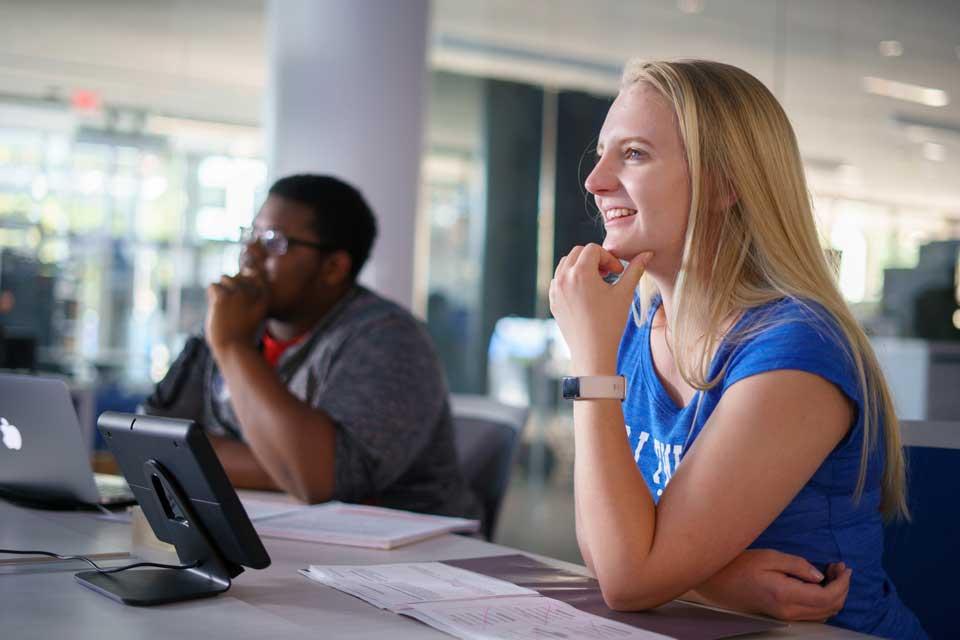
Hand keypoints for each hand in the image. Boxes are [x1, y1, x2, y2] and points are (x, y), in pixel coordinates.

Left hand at [205, 273, 268, 355]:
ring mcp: (239, 295)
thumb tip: (239, 286)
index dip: (247, 280)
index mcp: (264, 300)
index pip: (257, 277)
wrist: (235, 350)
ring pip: (226, 278)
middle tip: (227, 303)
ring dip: (221, 288)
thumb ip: (250, 304)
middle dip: (232, 284)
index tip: (240, 295)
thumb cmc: (243, 340)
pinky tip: (214, 307)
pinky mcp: (223, 299)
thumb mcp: (255, 321)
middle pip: (240, 275)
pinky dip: (211, 294)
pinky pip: (213, 285)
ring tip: (220, 304)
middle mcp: (253, 294)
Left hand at [549, 244, 651, 373]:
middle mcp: (563, 278)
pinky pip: (559, 280)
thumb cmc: (610, 323)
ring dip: (581, 267)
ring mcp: (555, 290)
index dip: (609, 257)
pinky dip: (571, 279)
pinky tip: (585, 293)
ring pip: (566, 264)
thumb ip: (635, 269)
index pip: (593, 249)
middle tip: (608, 274)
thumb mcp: (624, 293)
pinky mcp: (553, 301)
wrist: (592, 352)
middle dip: (594, 259)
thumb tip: (647, 253)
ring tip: (597, 282)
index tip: (618, 272)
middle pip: (577, 252)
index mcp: (580, 273)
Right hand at [693, 549, 850, 621]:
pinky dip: (824, 601)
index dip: (842, 583)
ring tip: (832, 573)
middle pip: (830, 608)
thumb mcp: (769, 557)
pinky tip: (819, 584)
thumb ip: (797, 565)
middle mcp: (789, 611)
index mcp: (786, 595)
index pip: (827, 596)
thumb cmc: (740, 564)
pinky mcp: (783, 616)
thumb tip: (819, 575)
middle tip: (839, 567)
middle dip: (842, 588)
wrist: (718, 581)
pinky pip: (813, 614)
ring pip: (824, 614)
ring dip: (835, 595)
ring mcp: (786, 616)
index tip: (845, 567)